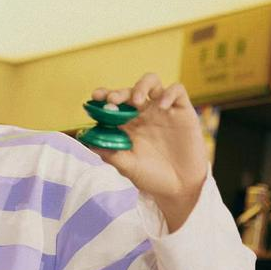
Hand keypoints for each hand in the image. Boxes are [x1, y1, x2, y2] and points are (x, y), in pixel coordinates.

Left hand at [90, 73, 206, 229]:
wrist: (179, 187)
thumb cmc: (150, 176)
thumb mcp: (127, 166)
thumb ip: (110, 153)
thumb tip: (87, 140)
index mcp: (126, 124)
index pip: (112, 104)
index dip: (103, 97)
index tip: (94, 98)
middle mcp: (143, 114)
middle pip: (128, 92)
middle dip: (118, 92)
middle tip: (111, 100)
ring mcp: (162, 110)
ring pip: (152, 82)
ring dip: (142, 86)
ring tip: (137, 100)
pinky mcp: (183, 111)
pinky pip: (177, 91)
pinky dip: (169, 93)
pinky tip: (163, 106)